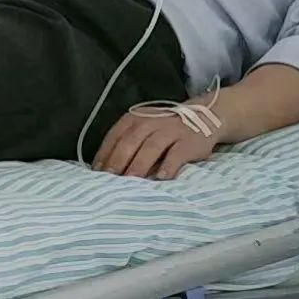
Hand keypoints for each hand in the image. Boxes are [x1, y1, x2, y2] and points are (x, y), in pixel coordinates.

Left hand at [93, 110, 216, 180]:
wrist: (202, 117)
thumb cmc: (163, 129)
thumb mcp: (142, 128)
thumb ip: (125, 143)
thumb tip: (102, 169)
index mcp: (134, 119)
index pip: (114, 136)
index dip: (104, 154)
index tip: (96, 173)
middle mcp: (150, 122)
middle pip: (130, 142)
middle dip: (118, 161)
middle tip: (109, 180)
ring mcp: (170, 130)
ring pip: (151, 147)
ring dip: (139, 165)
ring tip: (131, 181)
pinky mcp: (188, 142)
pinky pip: (176, 154)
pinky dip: (168, 166)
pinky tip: (161, 179)